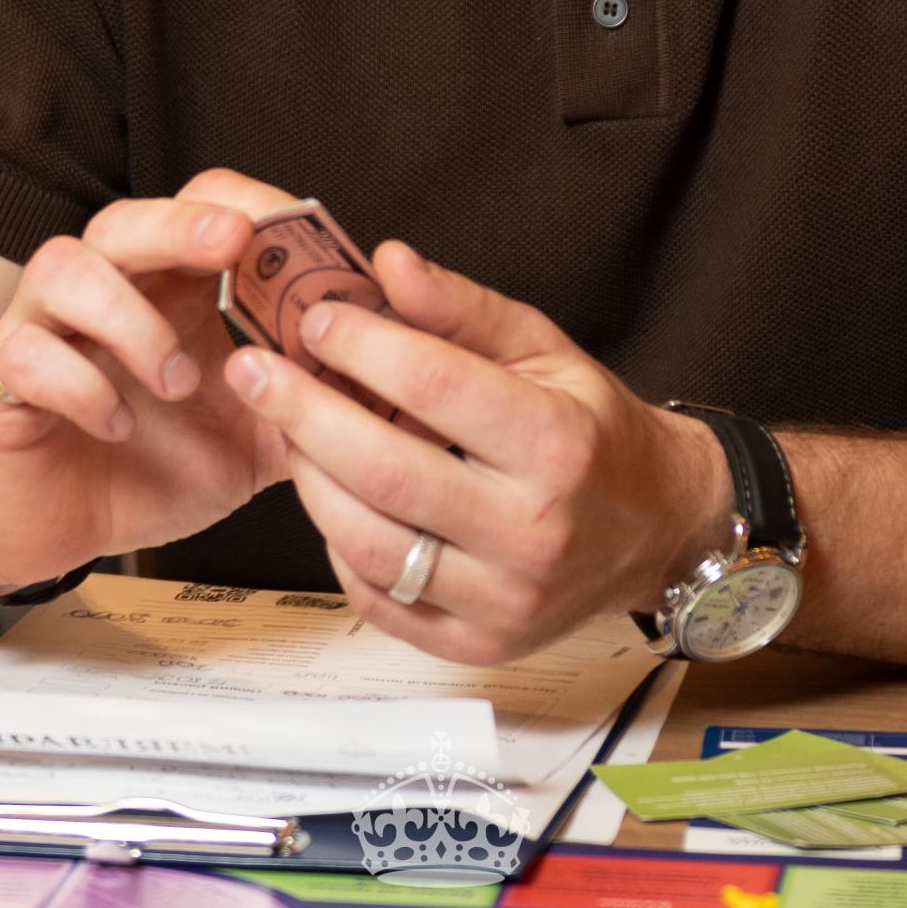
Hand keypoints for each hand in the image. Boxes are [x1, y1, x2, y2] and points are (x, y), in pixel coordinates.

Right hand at [0, 167, 296, 596]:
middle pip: (126, 218)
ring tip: (180, 382)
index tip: (300, 228)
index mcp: (168, 286)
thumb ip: (314, 398)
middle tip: (232, 246)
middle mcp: (101, 291)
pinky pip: (26, 355)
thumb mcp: (256, 436)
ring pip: (64, 268)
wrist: (59, 533)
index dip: (249, 204)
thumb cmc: (156, 465)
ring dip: (130, 317)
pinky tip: (118, 424)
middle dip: (181, 225)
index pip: (202, 204)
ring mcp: (43, 329)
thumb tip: (401, 382)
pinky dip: (79, 384)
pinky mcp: (1, 384)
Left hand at [221, 241, 735, 661]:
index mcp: (557, 444)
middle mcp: (534, 530)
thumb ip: (461, 307)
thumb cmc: (592, 427)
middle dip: (304, 413)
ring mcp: (505, 600)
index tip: (313, 319)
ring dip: (312, 481)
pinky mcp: (480, 646)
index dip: (362, 346)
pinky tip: (332, 498)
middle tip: (251, 371)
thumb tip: (387, 261)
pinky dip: (342, 548)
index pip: (435, 386)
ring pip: (373, 544)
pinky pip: (382, 602)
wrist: (655, 529)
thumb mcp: (543, 348)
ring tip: (285, 432)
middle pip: (388, 470)